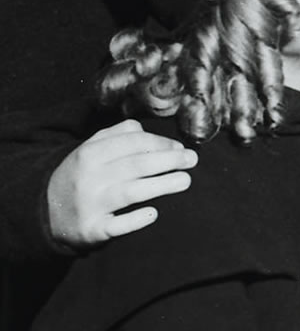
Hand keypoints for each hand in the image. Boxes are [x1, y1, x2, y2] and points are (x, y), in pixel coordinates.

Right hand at [46, 119, 197, 248]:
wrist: (47, 211)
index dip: (160, 143)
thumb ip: (119, 135)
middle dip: (168, 161)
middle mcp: (89, 178)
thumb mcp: (92, 149)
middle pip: (135, 166)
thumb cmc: (83, 175)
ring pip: (130, 193)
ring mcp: (90, 205)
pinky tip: (153, 213)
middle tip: (192, 160)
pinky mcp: (92, 230)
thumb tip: (148, 131)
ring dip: (161, 185)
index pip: (131, 143)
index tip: (180, 147)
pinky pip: (116, 226)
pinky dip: (135, 220)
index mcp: (90, 154)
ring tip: (185, 181)